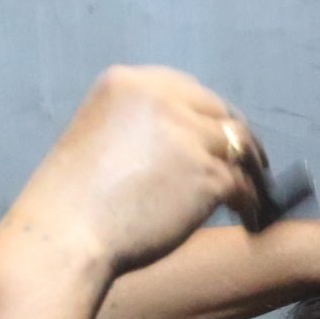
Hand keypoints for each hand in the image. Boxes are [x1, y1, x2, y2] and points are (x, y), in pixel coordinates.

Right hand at [39, 67, 266, 275]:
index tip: (216, 132)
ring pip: (238, 145)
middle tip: (247, 161)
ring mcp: (188, 135)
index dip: (206, 113)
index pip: (186, 88)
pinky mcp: (208, 174)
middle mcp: (161, 99)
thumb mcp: (96, 135)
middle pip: (218, 110)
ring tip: (254, 190)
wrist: (66, 235)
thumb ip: (138, 126)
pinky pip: (243, 184)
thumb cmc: (68, 200)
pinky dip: (250, 200)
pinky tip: (249, 216)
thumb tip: (184, 144)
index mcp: (127, 83)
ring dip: (249, 168)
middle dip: (234, 136)